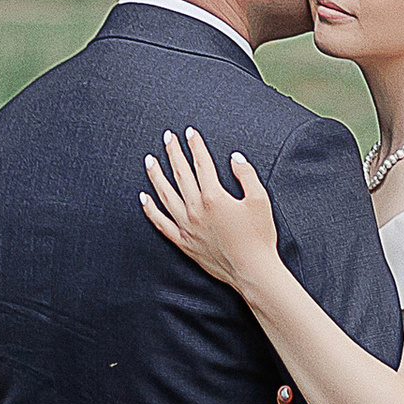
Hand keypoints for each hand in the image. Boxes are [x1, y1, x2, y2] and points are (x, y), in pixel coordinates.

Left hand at [140, 126, 281, 291]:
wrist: (252, 271)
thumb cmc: (260, 237)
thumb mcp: (260, 200)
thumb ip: (246, 175)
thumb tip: (234, 158)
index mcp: (213, 197)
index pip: (201, 164)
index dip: (195, 146)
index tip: (190, 133)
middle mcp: (195, 210)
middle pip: (180, 174)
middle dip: (173, 153)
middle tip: (167, 137)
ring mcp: (186, 227)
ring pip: (165, 195)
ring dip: (156, 176)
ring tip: (149, 160)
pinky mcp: (183, 242)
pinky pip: (161, 223)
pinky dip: (150, 209)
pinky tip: (144, 198)